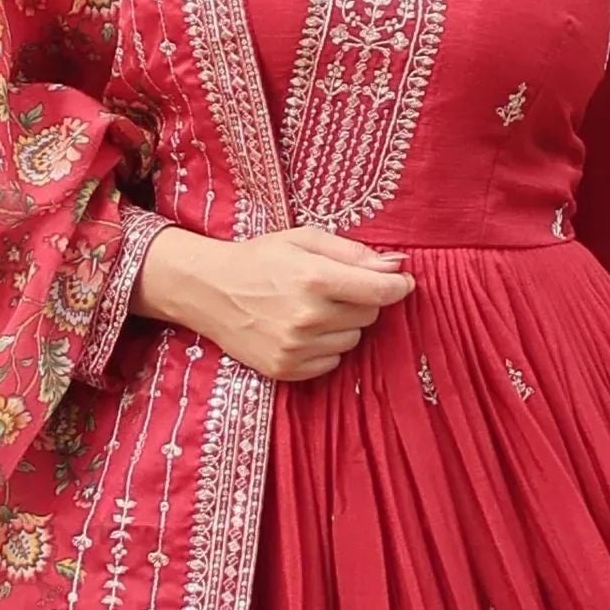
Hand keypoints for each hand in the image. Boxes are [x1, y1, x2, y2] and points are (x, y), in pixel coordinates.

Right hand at [137, 223, 414, 382]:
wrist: (208, 290)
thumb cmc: (259, 259)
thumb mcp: (304, 239)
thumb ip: (353, 252)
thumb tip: (396, 266)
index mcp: (315, 279)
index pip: (380, 291)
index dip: (397, 286)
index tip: (402, 283)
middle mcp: (308, 317)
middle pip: (369, 316)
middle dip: (359, 301)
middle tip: (331, 288)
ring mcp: (296, 348)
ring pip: (353, 340)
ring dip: (342, 325)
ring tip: (311, 309)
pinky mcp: (287, 369)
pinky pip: (332, 361)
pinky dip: (325, 347)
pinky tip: (300, 330)